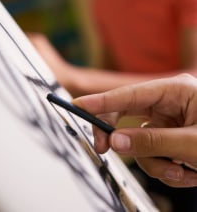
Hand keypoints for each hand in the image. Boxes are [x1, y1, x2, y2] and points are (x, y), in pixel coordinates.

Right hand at [72, 73, 196, 186]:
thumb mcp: (193, 144)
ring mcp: (167, 120)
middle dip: (117, 134)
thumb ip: (151, 142)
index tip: (78, 105)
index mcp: (175, 91)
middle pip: (126, 114)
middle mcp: (168, 102)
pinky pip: (152, 152)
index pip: (128, 95)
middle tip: (103, 148)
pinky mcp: (168, 135)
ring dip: (154, 162)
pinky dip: (165, 168)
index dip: (101, 101)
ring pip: (139, 140)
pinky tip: (185, 172)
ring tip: (180, 172)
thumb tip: (116, 141)